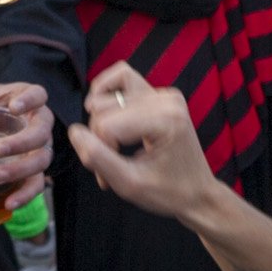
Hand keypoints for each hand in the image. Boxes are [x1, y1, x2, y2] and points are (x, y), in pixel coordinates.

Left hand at [0, 80, 52, 211]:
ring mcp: (40, 147)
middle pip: (41, 134)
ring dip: (20, 171)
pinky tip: (8, 204)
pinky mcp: (35, 169)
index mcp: (30, 98)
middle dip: (20, 143)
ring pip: (41, 161)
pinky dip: (25, 195)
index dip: (29, 101)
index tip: (13, 107)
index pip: (38, 95)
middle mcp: (40, 123)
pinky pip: (36, 184)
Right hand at [65, 63, 222, 225]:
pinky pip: (121, 77)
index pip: (106, 125)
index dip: (99, 152)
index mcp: (166, 120)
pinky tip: (105, 115)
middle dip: (99, 140)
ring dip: (100, 121)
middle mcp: (167, 100)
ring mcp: (164, 94)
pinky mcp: (159, 94)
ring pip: (107, 91)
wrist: (197, 193)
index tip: (109, 178)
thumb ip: (98, 158)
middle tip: (110, 168)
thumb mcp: (129, 185)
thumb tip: (74, 132)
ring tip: (111, 146)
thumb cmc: (168, 192)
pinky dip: (105, 93)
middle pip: (103, 108)